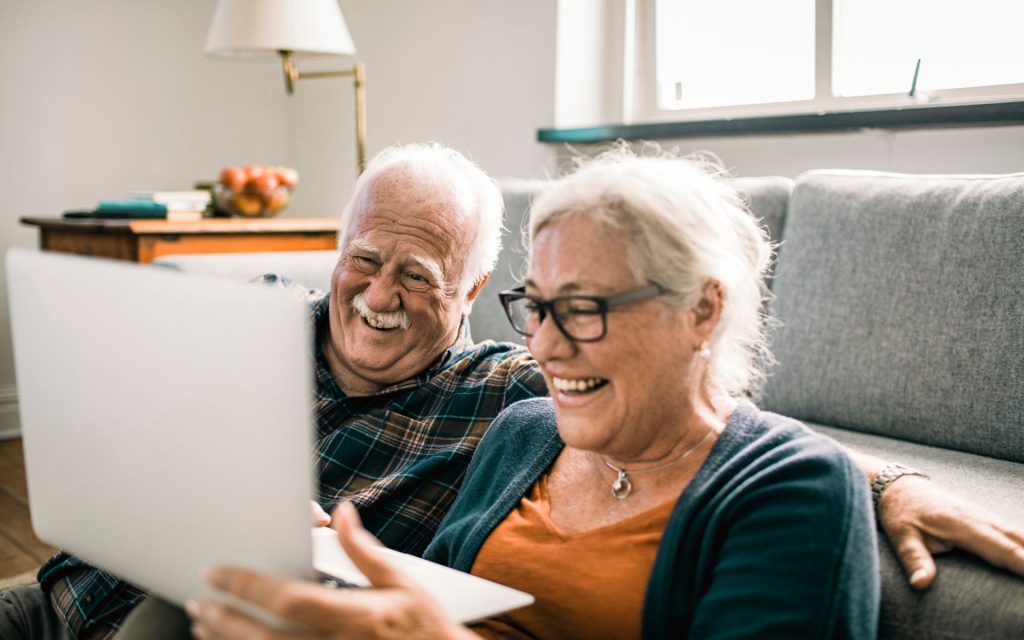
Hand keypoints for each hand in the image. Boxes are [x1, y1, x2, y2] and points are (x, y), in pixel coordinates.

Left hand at [187, 502, 472, 639]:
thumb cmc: (422, 625)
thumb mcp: (401, 582)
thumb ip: (365, 550)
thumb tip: (342, 513)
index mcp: (357, 617)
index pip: (290, 600)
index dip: (248, 585)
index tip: (218, 571)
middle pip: (264, 637)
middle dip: (225, 617)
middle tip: (199, 598)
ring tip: (205, 622)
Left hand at [878, 475, 1023, 588]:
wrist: (898, 485)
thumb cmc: (901, 513)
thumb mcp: (902, 536)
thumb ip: (914, 560)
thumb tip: (921, 584)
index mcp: (963, 525)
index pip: (1002, 549)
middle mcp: (980, 519)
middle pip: (1020, 541)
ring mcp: (985, 516)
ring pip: (1021, 534)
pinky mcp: (985, 517)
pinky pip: (1014, 531)